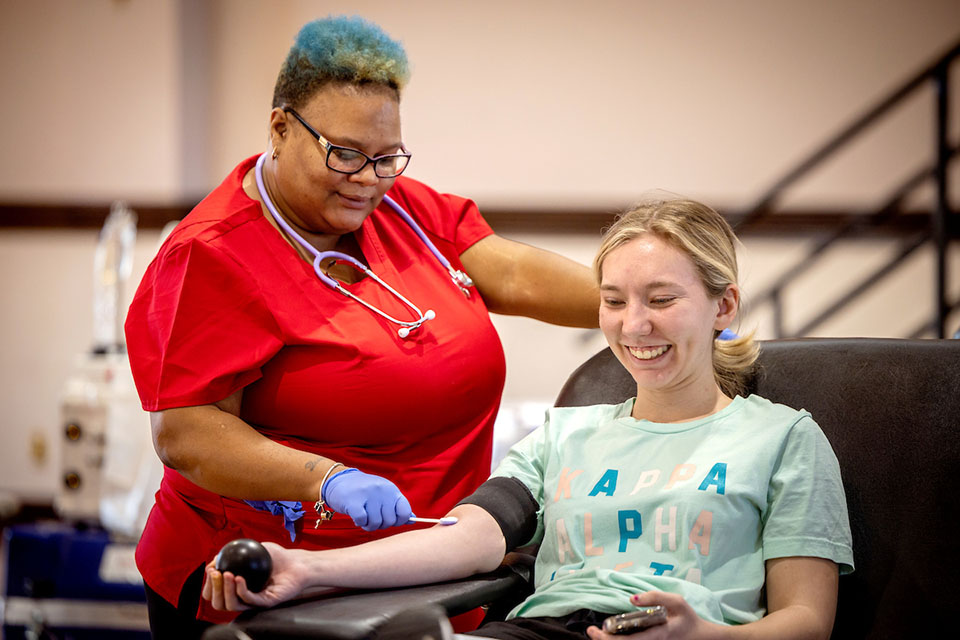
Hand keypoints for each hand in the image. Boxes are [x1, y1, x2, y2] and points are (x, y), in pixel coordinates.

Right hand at [202, 542, 305, 610]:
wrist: (296, 561)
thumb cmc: (276, 556)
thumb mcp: (252, 550)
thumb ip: (233, 553)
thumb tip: (213, 560)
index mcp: (237, 588)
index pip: (215, 593)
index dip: (209, 584)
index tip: (210, 569)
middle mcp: (243, 598)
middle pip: (219, 603)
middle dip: (213, 590)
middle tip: (216, 573)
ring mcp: (254, 602)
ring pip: (231, 605)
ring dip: (225, 591)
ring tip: (226, 574)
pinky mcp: (265, 602)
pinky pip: (249, 600)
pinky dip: (241, 590)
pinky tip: (239, 578)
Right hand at [323, 468, 413, 530]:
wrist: (339, 480)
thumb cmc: (364, 492)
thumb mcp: (383, 495)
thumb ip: (397, 507)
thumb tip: (413, 520)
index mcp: (392, 489)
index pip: (405, 512)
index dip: (398, 521)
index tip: (389, 520)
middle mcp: (382, 490)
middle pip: (390, 521)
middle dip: (380, 525)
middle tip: (372, 517)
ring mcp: (368, 494)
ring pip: (375, 523)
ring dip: (368, 525)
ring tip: (364, 517)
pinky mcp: (354, 501)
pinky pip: (362, 521)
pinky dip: (359, 522)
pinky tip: (355, 515)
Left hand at [585, 592, 717, 639]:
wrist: (701, 637)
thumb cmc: (688, 618)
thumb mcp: (677, 602)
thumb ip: (655, 597)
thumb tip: (632, 598)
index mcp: (656, 635)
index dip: (607, 639)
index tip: (594, 631)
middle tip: (591, 631)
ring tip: (599, 632)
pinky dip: (619, 639)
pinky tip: (611, 632)